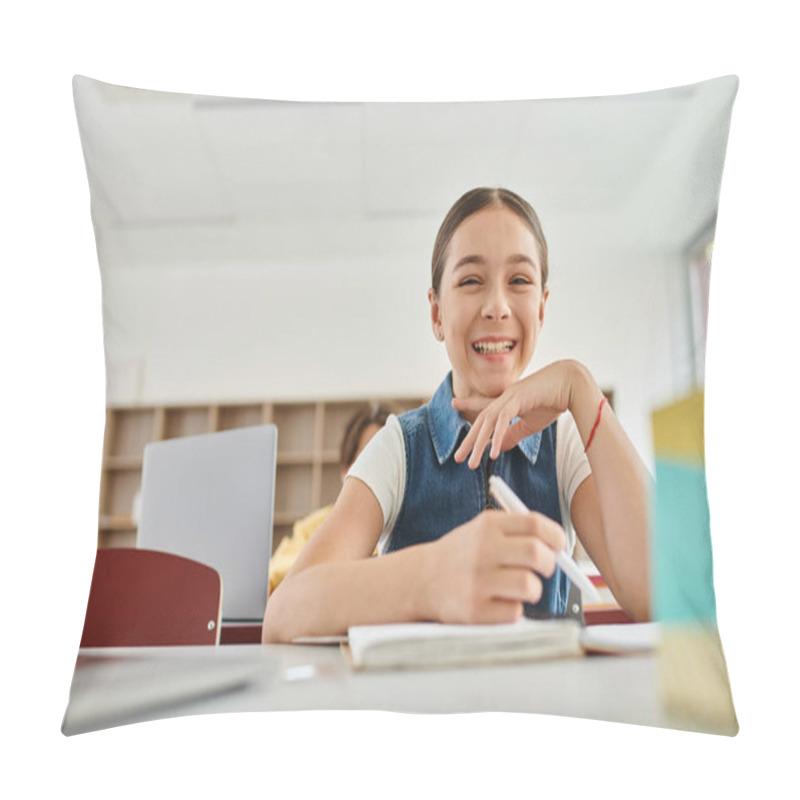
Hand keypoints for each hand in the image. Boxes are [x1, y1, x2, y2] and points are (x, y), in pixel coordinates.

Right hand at [427, 510, 566, 623]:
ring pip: (530, 585)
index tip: (558, 545)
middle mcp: (482, 550)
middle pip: (537, 553)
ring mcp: (477, 581)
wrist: (420, 579)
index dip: (555, 535)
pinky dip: (514, 608)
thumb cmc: (462, 554)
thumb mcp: (481, 530)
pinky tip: (500, 602)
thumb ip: (517, 532)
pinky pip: (514, 612)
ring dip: (534, 589)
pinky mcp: (474, 610)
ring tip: (522, 588)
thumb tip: (559, 545)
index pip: (535, 523)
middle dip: (550, 562)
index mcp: (487, 525)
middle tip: (545, 568)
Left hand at [453, 361, 577, 468]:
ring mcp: (510, 396)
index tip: (453, 403)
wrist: (573, 384)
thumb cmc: (555, 400)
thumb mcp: (530, 423)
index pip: (485, 405)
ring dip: (478, 444)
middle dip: (469, 440)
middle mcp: (505, 397)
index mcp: (509, 400)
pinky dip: (496, 437)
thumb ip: (513, 434)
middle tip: (457, 458)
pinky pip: (502, 421)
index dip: (469, 405)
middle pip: (481, 420)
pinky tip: (492, 453)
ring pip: (487, 422)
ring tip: (470, 463)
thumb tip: (498, 448)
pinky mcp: (518, 398)